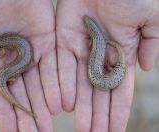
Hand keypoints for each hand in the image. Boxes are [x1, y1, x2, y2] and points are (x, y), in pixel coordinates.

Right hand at [0, 0, 60, 131]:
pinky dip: (55, 86)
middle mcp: (12, 59)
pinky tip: (57, 106)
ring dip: (43, 107)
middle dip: (27, 117)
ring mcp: (30, 51)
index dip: (5, 114)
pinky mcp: (47, 40)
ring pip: (39, 84)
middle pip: (22, 94)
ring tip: (46, 128)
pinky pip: (53, 67)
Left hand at [56, 0, 158, 130]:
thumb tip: (146, 67)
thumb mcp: (152, 18)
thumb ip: (153, 42)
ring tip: (81, 129)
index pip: (119, 90)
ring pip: (79, 85)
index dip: (118, 111)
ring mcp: (81, 50)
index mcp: (121, 54)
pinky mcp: (63, 41)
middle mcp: (100, 57)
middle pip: (98, 93)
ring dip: (81, 108)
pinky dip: (63, 86)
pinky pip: (62, 68)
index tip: (115, 130)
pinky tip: (64, 106)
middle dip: (98, 115)